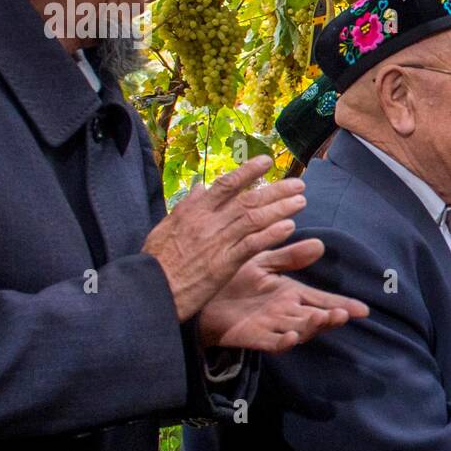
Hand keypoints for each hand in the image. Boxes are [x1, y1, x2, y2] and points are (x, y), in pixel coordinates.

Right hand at [143, 155, 306, 322]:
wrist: (149, 289)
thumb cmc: (156, 261)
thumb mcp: (165, 227)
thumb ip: (186, 206)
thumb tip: (200, 187)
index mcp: (193, 211)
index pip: (225, 184)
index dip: (248, 171)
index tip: (267, 161)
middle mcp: (207, 222)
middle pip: (248, 199)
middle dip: (276, 190)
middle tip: (298, 184)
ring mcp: (217, 242)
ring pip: (254, 218)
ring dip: (280, 208)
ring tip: (301, 202)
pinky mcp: (224, 264)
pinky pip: (252, 245)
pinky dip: (271, 234)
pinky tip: (289, 227)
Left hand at [198, 239, 368, 350]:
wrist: (200, 296)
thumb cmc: (233, 278)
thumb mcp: (263, 262)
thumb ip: (289, 257)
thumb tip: (320, 245)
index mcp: (291, 293)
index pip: (323, 299)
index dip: (343, 304)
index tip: (364, 310)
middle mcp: (287, 312)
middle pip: (316, 317)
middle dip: (332, 317)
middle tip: (343, 314)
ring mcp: (273, 326)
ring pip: (300, 329)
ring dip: (313, 326)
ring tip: (323, 317)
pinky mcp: (255, 337)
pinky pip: (274, 342)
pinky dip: (285, 341)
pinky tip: (293, 335)